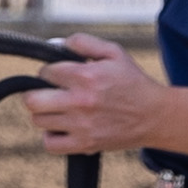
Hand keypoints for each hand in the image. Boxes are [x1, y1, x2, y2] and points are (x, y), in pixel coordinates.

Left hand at [22, 32, 171, 157]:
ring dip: (45, 114)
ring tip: (60, 109)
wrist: (155, 115)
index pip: (45, 73)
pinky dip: (51, 137)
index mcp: (86, 76)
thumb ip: (84, 43)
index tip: (57, 76)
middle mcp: (80, 101)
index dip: (48, 72)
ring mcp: (81, 125)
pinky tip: (62, 128)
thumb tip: (56, 44)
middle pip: (32, 100)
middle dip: (36, 93)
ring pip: (38, 121)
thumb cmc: (134, 83)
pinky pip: (50, 144)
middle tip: (48, 93)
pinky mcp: (84, 144)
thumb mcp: (114, 53)